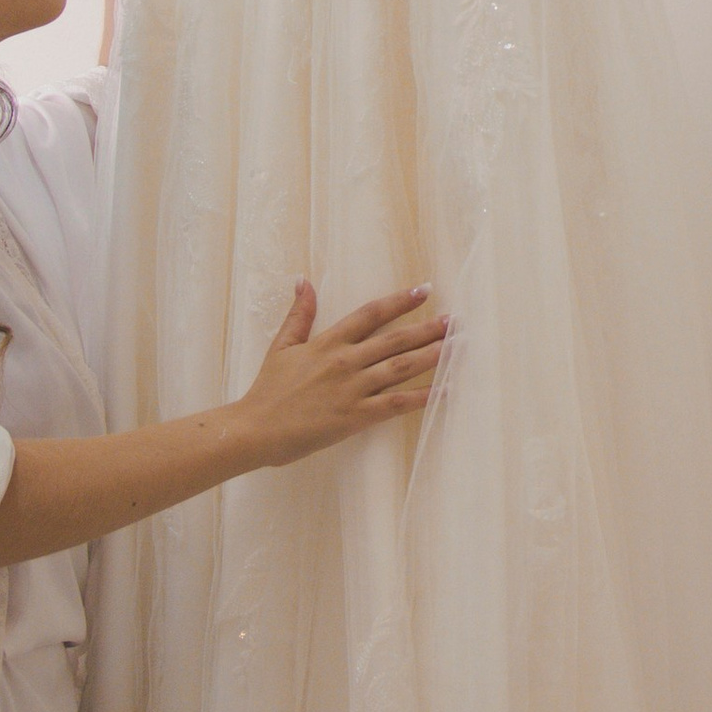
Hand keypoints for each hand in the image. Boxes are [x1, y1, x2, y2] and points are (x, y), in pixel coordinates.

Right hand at [233, 282, 448, 466]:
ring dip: (432, 355)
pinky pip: (395, 404)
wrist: (253, 431)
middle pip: (395, 339)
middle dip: (428, 328)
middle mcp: (346, 361)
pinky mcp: (355, 417)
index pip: (372, 313)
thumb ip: (299, 313)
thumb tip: (303, 280)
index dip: (400, 300)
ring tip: (458, 346)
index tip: (425, 290)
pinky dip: (422, 396)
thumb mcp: (282, 346)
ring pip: (401, 367)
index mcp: (329, 342)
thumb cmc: (268, 390)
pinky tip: (444, 389)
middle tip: (456, 320)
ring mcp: (352, 389)